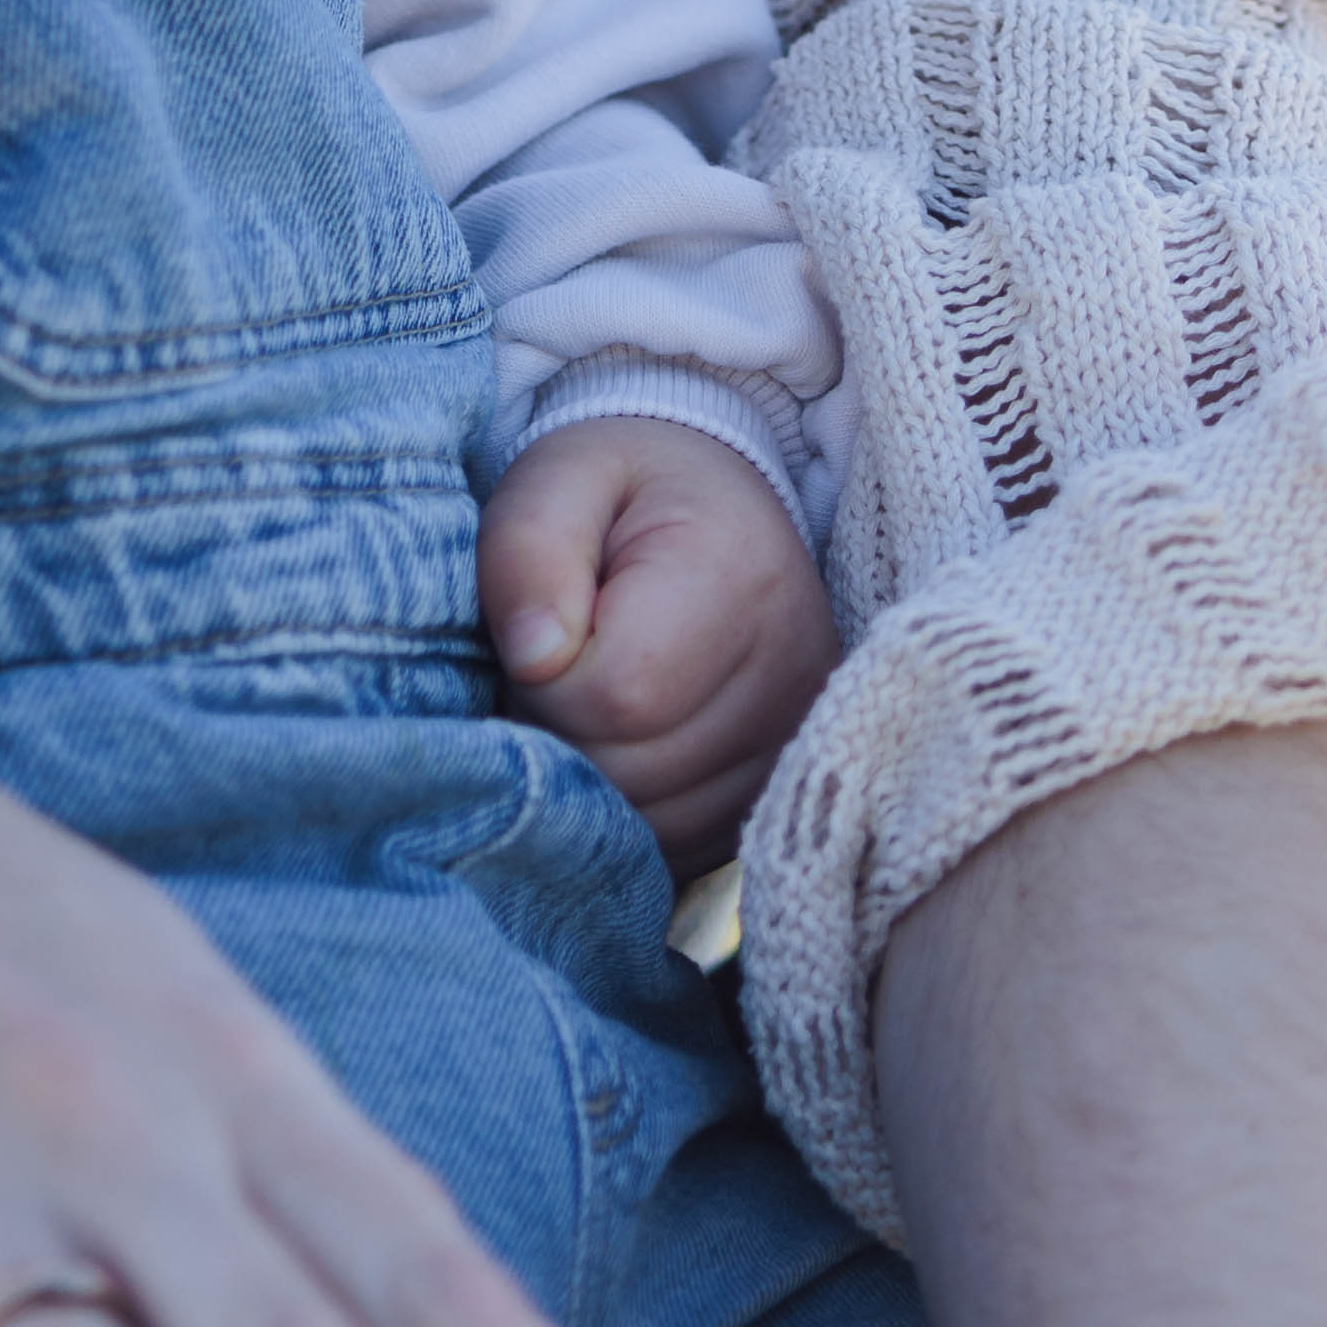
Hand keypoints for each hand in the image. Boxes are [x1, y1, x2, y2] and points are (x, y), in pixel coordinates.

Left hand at [478, 413, 837, 867]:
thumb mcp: (557, 479)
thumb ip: (527, 551)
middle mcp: (793, 672)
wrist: (711, 502)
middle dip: (561, 736)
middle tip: (553, 669)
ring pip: (655, 826)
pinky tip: (622, 744)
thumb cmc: (620, 490)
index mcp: (738, 576)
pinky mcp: (781, 790)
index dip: (545, 683)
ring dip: (593, 781)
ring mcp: (799, 742)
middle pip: (634, 773)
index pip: (618, 694)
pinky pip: (682, 847)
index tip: (538, 635)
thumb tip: (534, 659)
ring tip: (587, 698)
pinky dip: (632, 812)